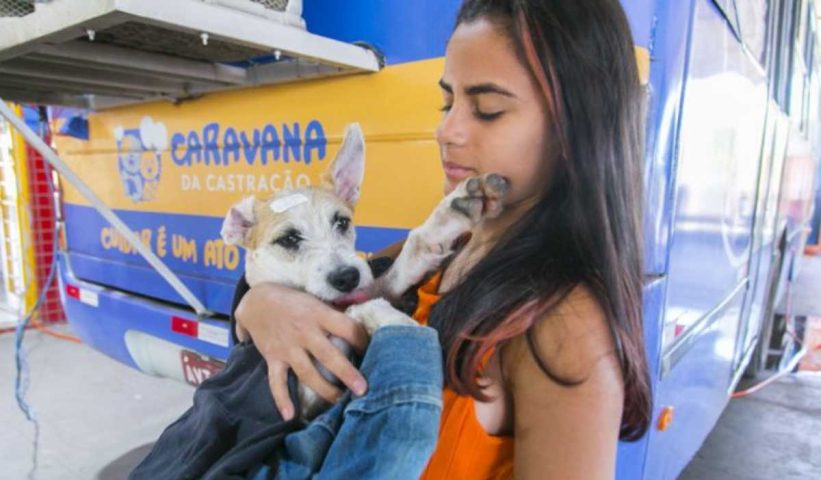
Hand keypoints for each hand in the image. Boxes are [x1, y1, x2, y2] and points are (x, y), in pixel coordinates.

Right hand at [234, 283, 369, 419]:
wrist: (256, 300)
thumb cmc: (293, 301)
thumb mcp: (315, 300)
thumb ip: (334, 315)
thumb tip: (361, 326)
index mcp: (318, 314)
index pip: (346, 327)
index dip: (362, 340)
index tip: (373, 350)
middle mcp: (304, 332)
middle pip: (328, 355)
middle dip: (346, 373)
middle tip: (362, 389)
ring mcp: (287, 347)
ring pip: (307, 372)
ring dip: (324, 389)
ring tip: (339, 402)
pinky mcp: (272, 358)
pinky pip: (276, 381)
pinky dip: (281, 399)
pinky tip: (290, 416)